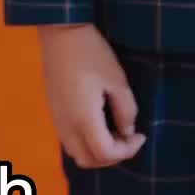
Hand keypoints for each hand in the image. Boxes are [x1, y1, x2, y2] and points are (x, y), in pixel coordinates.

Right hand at [37, 23, 145, 168]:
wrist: (61, 33)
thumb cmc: (92, 54)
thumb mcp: (117, 81)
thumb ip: (126, 110)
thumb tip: (127, 131)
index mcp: (84, 119)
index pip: (106, 153)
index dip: (127, 151)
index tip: (141, 135)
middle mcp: (67, 126)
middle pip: (89, 161)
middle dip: (112, 157)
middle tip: (128, 138)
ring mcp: (57, 120)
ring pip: (76, 154)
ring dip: (97, 152)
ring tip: (114, 132)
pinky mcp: (53, 112)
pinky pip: (69, 141)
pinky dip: (86, 142)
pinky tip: (98, 123)